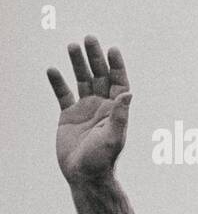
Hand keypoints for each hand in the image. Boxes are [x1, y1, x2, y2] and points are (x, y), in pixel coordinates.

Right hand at [46, 36, 132, 186]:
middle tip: (90, 38)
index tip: (112, 49)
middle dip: (95, 57)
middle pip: (99, 76)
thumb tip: (129, 93)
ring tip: (72, 45)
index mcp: (116, 110)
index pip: (118, 82)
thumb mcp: (114, 137)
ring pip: (82, 80)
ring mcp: (85, 109)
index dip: (116, 65)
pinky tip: (53, 69)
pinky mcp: (68, 115)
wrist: (85, 175)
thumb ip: (120, 115)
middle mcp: (102, 106)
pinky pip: (62, 94)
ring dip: (77, 63)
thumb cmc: (103, 159)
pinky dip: (58, 82)